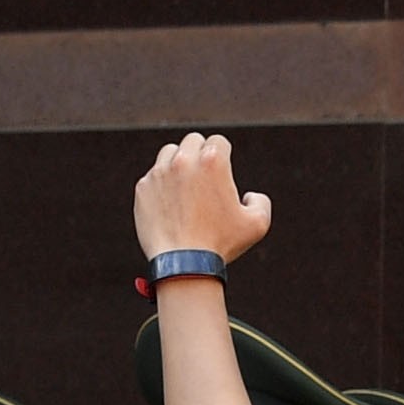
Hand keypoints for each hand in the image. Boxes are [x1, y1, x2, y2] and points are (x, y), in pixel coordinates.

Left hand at [135, 134, 274, 270]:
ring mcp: (159, 173)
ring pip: (170, 153)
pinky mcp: (143, 187)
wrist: (183, 264)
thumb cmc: (222, 244)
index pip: (218, 141)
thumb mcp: (258, 223)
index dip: (224, 154)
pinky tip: (171, 203)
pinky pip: (153, 176)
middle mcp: (184, 161)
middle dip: (201, 153)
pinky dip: (162, 184)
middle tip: (205, 174)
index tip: (222, 168)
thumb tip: (249, 196)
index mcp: (213, 162)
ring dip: (179, 163)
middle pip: (193, 140)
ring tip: (186, 184)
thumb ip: (260, 201)